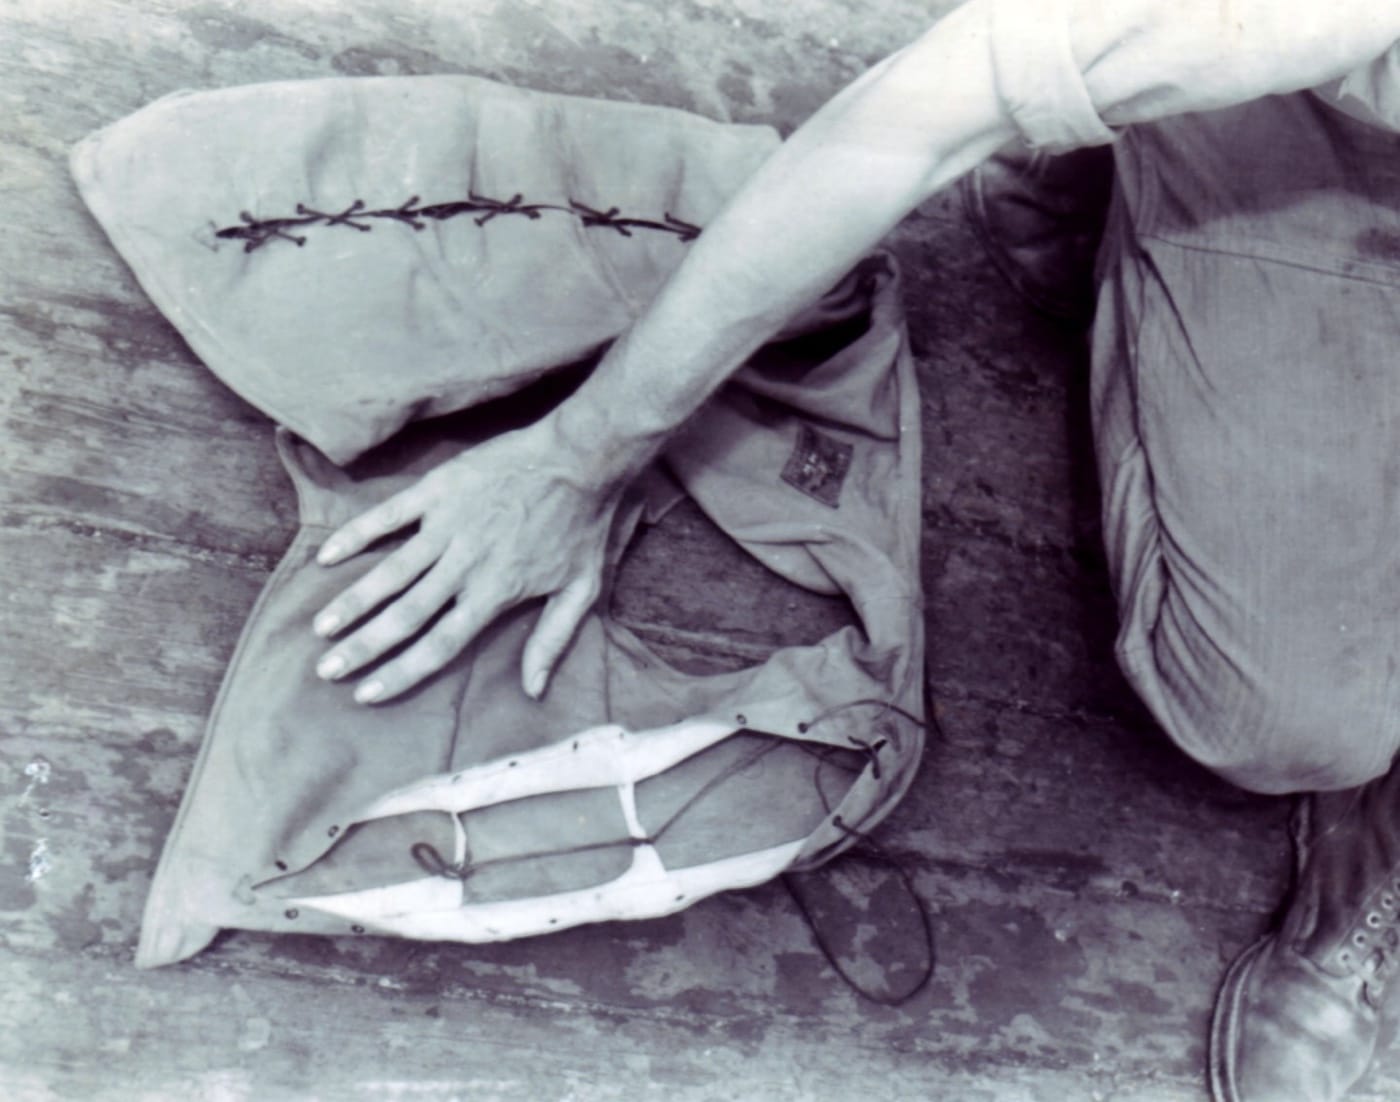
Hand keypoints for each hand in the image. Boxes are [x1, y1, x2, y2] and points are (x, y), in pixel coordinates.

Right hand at [311, 421, 623, 704]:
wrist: (581, 457)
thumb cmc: (583, 526)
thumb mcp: (582, 590)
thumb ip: (552, 640)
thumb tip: (534, 690)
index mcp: (495, 593)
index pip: (440, 645)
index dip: (401, 672)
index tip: (366, 694)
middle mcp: (465, 565)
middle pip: (405, 616)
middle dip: (363, 646)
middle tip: (326, 670)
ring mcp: (448, 525)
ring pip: (390, 571)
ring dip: (352, 601)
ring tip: (321, 627)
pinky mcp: (439, 490)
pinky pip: (388, 516)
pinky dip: (357, 535)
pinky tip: (327, 555)